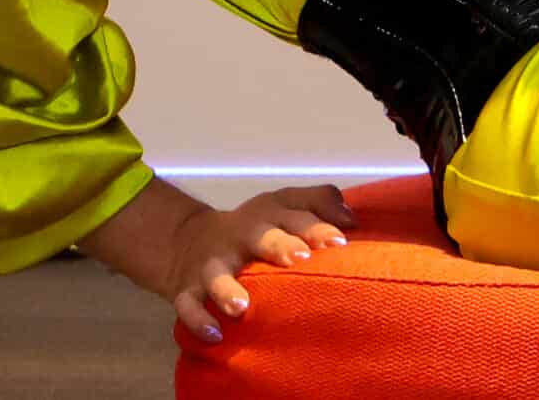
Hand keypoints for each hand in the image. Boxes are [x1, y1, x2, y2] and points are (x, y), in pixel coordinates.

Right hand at [163, 184, 355, 341]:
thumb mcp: (286, 205)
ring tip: (241, 307)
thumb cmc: (258, 227)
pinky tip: (214, 334)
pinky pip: (187, 304)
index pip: (296, 213)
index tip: (339, 242)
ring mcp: (212, 262)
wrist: (188, 241)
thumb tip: (352, 221)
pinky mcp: (186, 288)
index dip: (317, 226)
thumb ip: (321, 204)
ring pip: (216, 273)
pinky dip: (197, 319)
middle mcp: (241, 234)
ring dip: (227, 288)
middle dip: (279, 245)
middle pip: (260, 235)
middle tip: (299, 259)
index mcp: (269, 212)